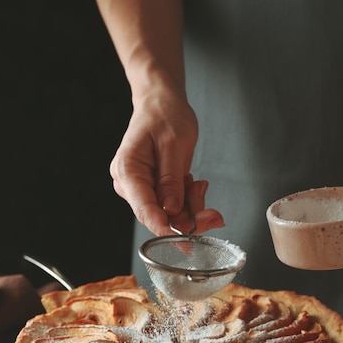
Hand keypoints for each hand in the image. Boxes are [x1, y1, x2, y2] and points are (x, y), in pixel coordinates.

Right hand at [109, 82, 224, 235]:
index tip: (185, 239)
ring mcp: (140, 188)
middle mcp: (129, 183)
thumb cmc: (164, 115)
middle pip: (157, 215)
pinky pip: (171, 205)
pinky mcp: (152, 189)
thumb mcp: (174, 144)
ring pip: (168, 213)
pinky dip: (187, 202)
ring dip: (190, 208)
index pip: (144, 209)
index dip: (165, 227)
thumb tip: (172, 210)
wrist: (161, 103)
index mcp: (127, 170)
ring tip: (200, 186)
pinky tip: (194, 186)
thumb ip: (172, 180)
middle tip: (214, 215)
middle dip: (187, 218)